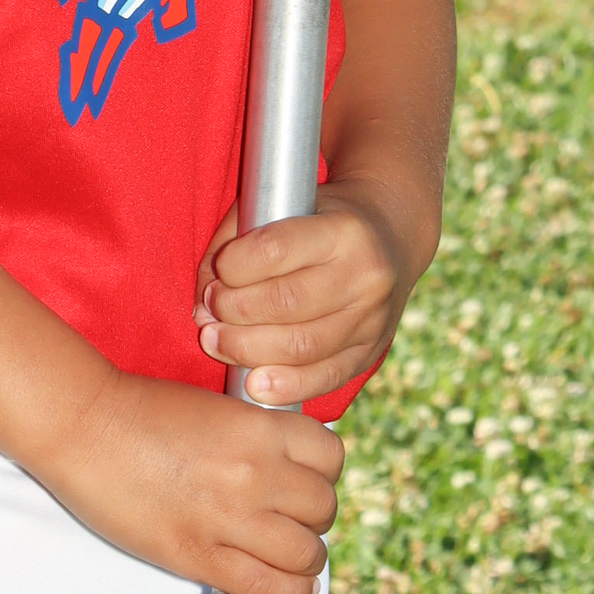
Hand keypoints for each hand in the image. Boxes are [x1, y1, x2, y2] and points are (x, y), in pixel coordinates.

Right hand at [32, 366, 341, 593]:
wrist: (86, 428)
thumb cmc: (142, 411)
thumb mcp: (217, 409)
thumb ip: (257, 438)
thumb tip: (288, 471)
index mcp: (260, 427)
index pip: (332, 457)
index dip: (323, 472)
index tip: (305, 479)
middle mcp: (257, 472)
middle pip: (324, 509)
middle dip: (313, 518)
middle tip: (290, 520)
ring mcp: (232, 518)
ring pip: (309, 556)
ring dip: (304, 560)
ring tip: (285, 556)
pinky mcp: (203, 557)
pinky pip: (272, 590)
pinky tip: (280, 587)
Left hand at [193, 183, 415, 405]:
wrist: (391, 234)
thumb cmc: (319, 218)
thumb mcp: (281, 207)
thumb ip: (235, 243)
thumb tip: (202, 305)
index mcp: (344, 230)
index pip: (275, 249)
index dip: (234, 267)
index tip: (219, 275)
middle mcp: (365, 275)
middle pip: (285, 304)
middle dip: (233, 312)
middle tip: (209, 313)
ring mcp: (373, 319)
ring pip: (301, 347)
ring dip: (246, 350)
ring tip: (216, 341)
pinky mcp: (372, 351)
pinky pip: (324, 378)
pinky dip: (284, 386)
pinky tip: (253, 384)